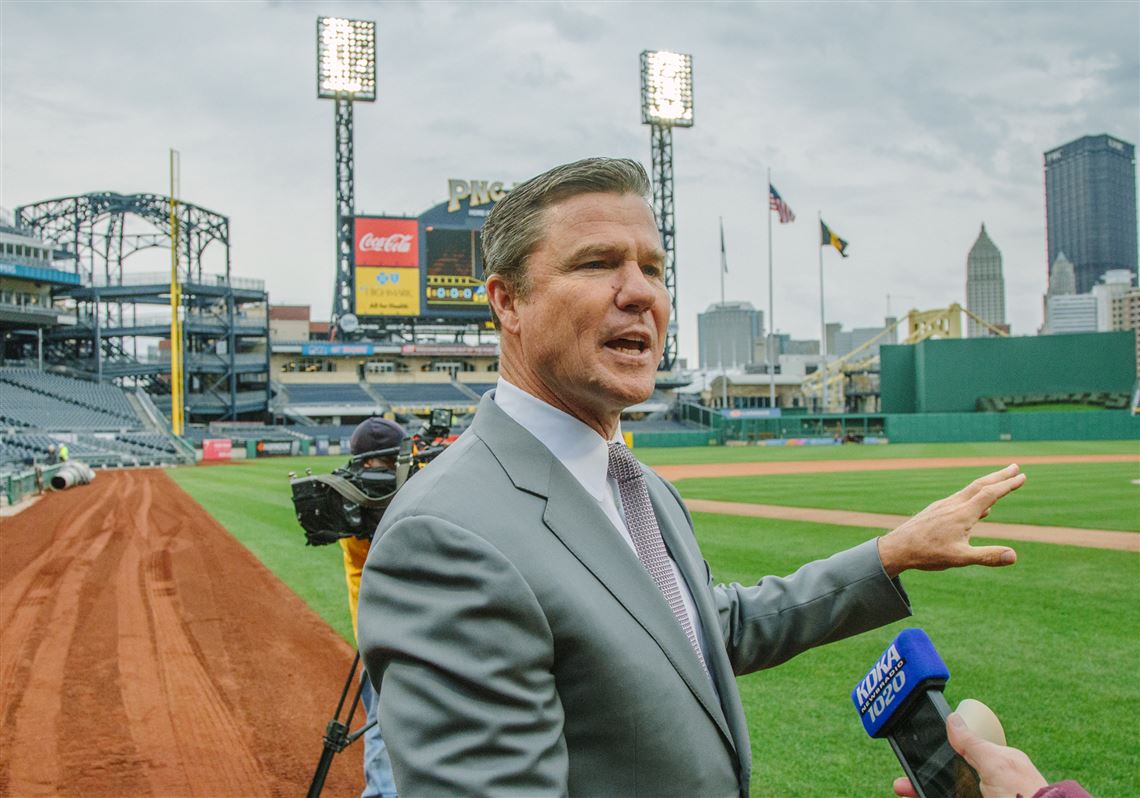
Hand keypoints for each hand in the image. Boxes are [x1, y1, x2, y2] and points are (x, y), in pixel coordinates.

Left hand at [877, 464, 1024, 577]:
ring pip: (968, 491)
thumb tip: (1014, 556)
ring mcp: (942, 506)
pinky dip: (973, 497)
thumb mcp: (960, 558)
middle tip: (1015, 467)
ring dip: (986, 484)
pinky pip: (958, 499)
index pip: (990, 494)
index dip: (1008, 485)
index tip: (1023, 476)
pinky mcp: (935, 511)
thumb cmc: (927, 554)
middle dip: (1000, 476)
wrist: (896, 548)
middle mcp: (953, 505)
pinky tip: (978, 509)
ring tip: (999, 483)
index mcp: (962, 514)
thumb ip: (987, 556)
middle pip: (980, 485)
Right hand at [892, 713, 1047, 797]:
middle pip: (948, 778)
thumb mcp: (996, 764)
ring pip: (945, 792)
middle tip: (902, 782)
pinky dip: (930, 795)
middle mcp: (987, 785)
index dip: (937, 754)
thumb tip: (953, 718)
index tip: (917, 753)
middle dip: (923, 777)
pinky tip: (919, 796)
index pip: (961, 754)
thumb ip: (972, 744)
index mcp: (997, 766)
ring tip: (903, 790)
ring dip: (922, 790)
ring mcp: (978, 796)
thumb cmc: (1023, 796)